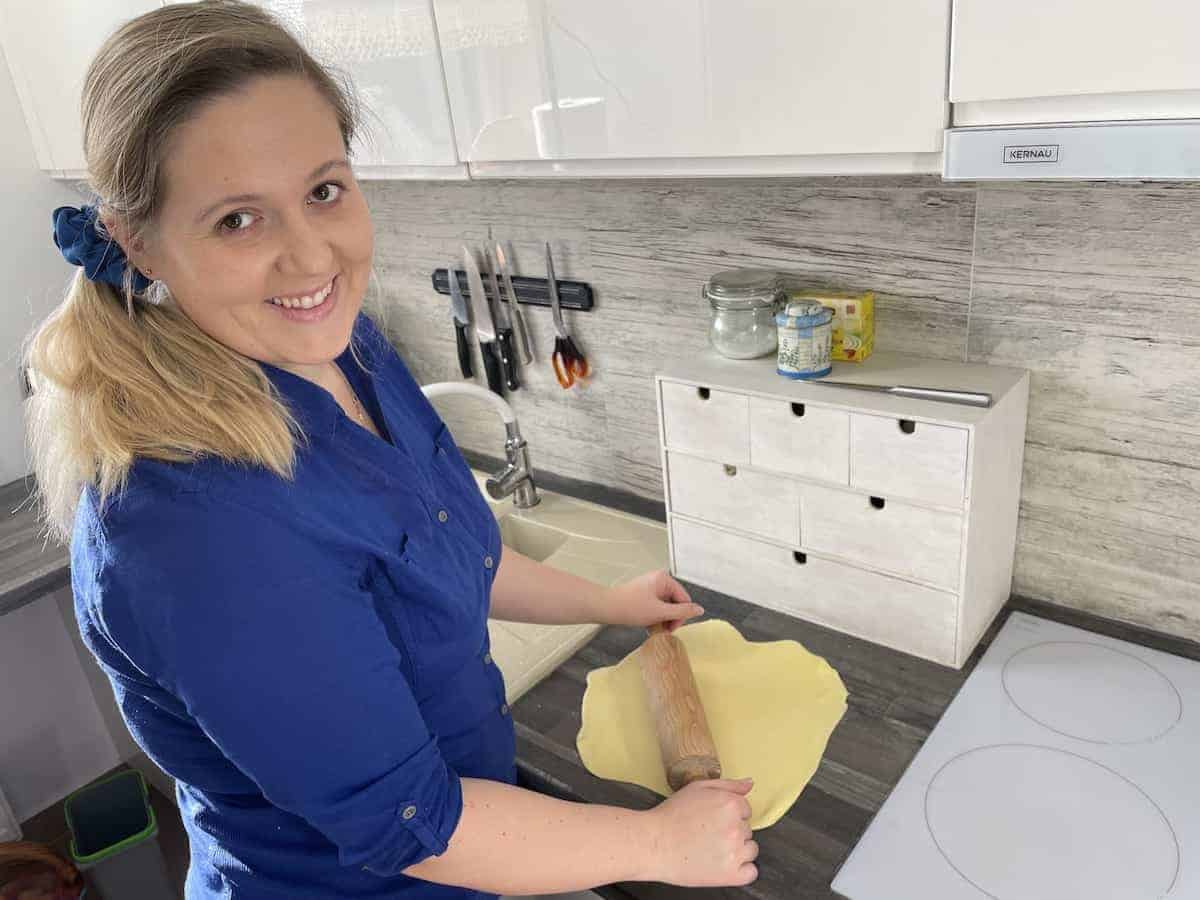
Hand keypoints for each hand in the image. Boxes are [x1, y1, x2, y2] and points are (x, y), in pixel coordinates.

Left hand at [602, 570, 703, 631]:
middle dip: (671, 618)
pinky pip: (657, 608)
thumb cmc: (630, 607)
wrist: (606, 608)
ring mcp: (651, 588)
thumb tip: (700, 610)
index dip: (680, 616)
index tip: (671, 629)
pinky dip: (655, 618)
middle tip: (663, 631)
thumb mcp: (660, 612)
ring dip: (663, 620)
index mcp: (664, 579)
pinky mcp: (644, 596)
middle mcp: (659, 580)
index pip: (684, 599)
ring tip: (654, 629)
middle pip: (676, 603)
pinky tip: (649, 627)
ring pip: (666, 607)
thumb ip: (682, 612)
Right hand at [642, 778, 758, 886]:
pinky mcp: (731, 874)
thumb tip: (749, 784)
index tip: (713, 821)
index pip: (745, 810)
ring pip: (751, 849)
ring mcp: (735, 852)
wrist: (653, 844)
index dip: (729, 815)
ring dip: (737, 850)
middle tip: (708, 834)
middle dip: (731, 831)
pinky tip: (723, 864)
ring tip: (713, 849)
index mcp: (730, 804)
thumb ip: (728, 785)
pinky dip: (741, 870)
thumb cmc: (671, 815)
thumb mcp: (697, 788)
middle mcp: (736, 827)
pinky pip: (751, 872)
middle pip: (747, 829)